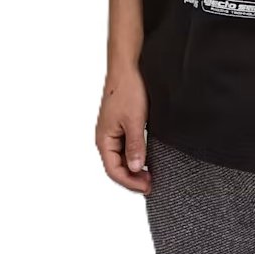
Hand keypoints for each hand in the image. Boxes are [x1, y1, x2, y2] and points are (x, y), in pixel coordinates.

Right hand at [95, 65, 150, 193]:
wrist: (127, 67)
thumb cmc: (127, 90)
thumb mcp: (135, 120)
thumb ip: (135, 146)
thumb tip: (135, 169)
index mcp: (104, 139)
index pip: (114, 170)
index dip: (130, 182)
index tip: (146, 187)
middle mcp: (105, 137)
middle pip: (116, 166)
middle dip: (132, 177)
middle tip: (151, 184)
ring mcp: (112, 130)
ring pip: (121, 156)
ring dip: (134, 167)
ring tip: (150, 174)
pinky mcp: (120, 123)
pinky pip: (125, 145)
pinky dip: (135, 154)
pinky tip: (146, 157)